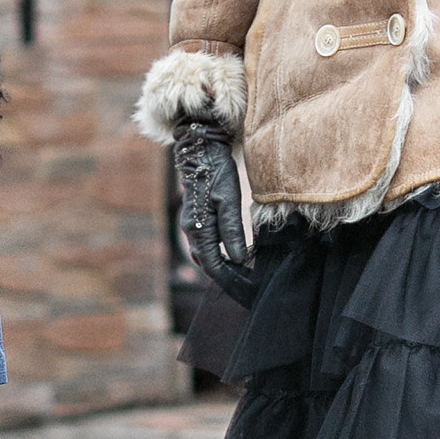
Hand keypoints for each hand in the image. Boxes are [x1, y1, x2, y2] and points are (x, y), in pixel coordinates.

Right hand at [172, 121, 257, 305]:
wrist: (200, 148)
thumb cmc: (216, 171)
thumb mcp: (229, 200)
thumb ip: (233, 231)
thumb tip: (241, 260)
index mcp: (198, 229)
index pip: (213, 265)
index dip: (229, 280)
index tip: (246, 290)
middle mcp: (192, 230)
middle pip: (208, 264)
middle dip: (226, 277)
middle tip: (248, 287)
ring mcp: (192, 224)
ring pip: (206, 255)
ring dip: (222, 267)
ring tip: (242, 274)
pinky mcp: (197, 217)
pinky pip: (206, 244)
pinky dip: (219, 254)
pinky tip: (232, 255)